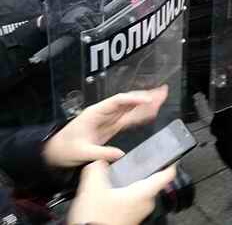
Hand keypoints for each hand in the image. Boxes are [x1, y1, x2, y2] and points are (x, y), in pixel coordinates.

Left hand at [44, 86, 167, 167]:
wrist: (56, 152)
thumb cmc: (64, 149)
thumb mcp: (81, 152)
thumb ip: (101, 152)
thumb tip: (119, 153)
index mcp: (96, 113)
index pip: (118, 101)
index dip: (133, 99)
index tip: (147, 99)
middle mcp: (104, 113)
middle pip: (128, 101)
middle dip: (145, 96)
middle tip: (162, 92)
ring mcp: (109, 119)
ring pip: (132, 108)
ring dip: (147, 103)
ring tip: (162, 97)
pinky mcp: (112, 126)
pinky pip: (130, 118)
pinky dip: (142, 115)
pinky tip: (152, 112)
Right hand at [67, 160, 175, 224]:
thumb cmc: (97, 219)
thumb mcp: (93, 188)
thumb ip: (97, 169)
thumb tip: (99, 162)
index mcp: (145, 193)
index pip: (168, 175)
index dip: (171, 162)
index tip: (172, 155)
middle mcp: (146, 204)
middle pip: (152, 182)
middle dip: (143, 172)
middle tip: (135, 164)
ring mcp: (139, 213)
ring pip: (139, 193)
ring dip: (130, 186)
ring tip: (117, 180)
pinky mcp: (130, 219)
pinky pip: (131, 203)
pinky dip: (124, 197)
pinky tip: (109, 196)